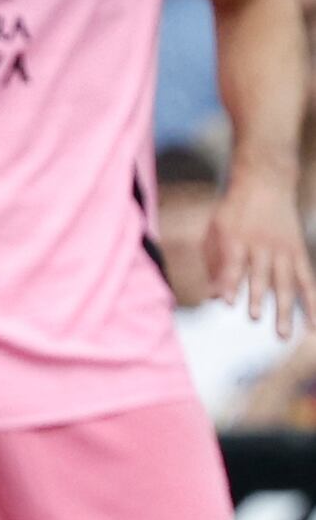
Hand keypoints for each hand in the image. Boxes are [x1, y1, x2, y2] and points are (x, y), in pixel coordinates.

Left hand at [206, 171, 315, 337]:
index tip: (226, 301)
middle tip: (254, 318)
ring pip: (286, 283)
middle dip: (258, 296)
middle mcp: (262, 245)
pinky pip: (307, 280)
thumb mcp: (215, 230)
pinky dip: (311, 301)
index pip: (233, 263)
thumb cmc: (233, 213)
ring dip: (285, 309)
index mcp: (236, 239)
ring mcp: (283, 251)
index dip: (229, 281)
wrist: (265, 185)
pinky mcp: (299, 254)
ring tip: (283, 334)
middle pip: (261, 274)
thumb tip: (213, 297)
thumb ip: (214, 264)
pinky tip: (312, 324)